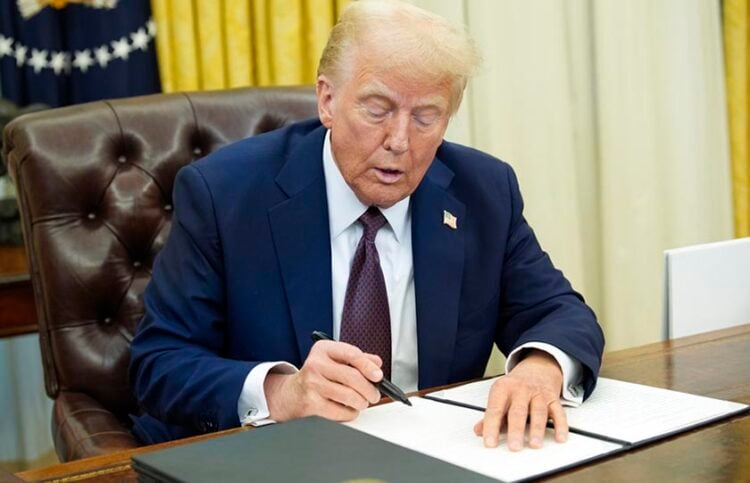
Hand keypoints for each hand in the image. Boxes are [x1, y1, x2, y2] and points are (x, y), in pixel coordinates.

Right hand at [263, 340, 382, 421]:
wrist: (292, 392)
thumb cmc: (318, 374)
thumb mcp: (334, 359)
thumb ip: (357, 359)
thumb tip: (376, 364)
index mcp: (324, 349)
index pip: (351, 354)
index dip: (368, 366)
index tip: (378, 376)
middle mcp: (316, 364)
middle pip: (352, 377)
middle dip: (369, 389)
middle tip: (374, 395)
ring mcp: (312, 384)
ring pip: (349, 396)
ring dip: (361, 402)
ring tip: (362, 402)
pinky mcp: (311, 403)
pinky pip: (340, 411)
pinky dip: (350, 413)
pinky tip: (349, 409)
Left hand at [474, 349, 567, 450]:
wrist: (537, 368)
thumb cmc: (516, 386)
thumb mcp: (500, 395)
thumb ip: (491, 414)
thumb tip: (479, 430)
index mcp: (503, 388)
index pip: (495, 409)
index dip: (491, 426)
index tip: (489, 442)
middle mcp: (521, 390)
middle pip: (518, 411)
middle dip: (516, 430)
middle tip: (514, 446)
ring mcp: (538, 394)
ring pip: (539, 412)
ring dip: (537, 429)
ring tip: (534, 444)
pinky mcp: (553, 399)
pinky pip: (559, 412)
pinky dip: (561, 426)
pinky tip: (560, 438)